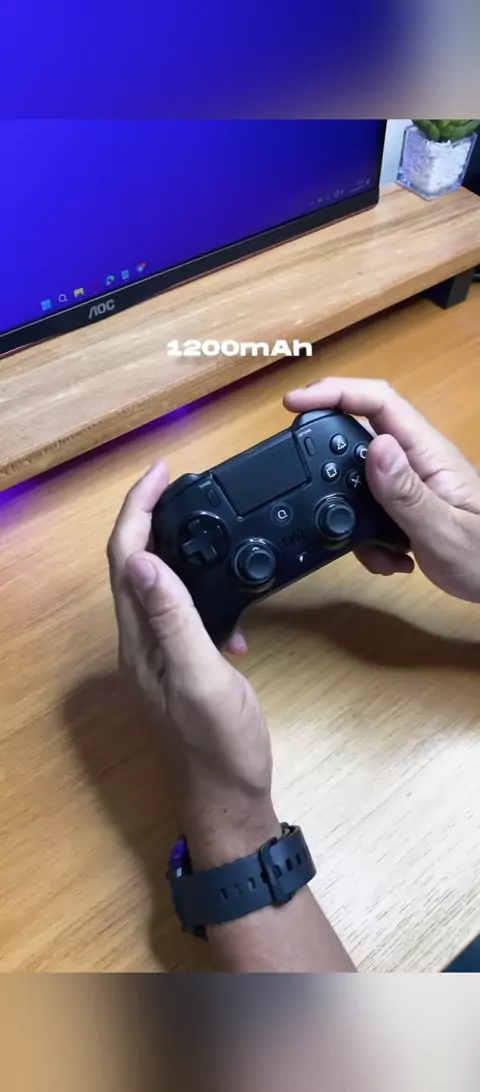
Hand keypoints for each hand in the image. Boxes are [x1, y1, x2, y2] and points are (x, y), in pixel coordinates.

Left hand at [107, 461, 278, 867]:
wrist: (229, 796)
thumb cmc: (219, 745)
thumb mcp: (200, 679)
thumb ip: (174, 622)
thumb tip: (146, 560)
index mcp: (139, 639)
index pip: (126, 558)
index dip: (138, 510)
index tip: (163, 472)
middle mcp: (141, 641)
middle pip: (134, 563)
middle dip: (150, 515)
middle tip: (182, 483)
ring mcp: (159, 653)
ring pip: (157, 583)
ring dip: (172, 544)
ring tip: (202, 518)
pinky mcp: (181, 662)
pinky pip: (181, 608)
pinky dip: (199, 586)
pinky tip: (231, 599)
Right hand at [284, 377, 479, 602]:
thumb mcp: (443, 530)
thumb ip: (406, 492)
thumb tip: (375, 445)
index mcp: (429, 453)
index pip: (378, 402)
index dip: (334, 392)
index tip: (293, 404)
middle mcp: (419, 460)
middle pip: (359, 433)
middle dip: (330, 462)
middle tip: (310, 487)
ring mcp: (413, 482)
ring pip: (361, 478)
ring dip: (353, 515)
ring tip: (372, 549)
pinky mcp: (409, 505)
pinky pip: (373, 508)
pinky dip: (370, 538)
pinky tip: (392, 559)